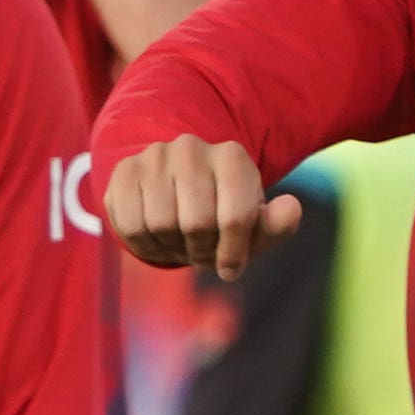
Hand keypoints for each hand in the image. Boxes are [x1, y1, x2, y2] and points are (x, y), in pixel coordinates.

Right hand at [104, 133, 297, 277]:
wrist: (175, 193)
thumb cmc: (222, 216)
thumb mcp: (254, 226)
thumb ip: (277, 223)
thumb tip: (290, 207)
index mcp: (232, 157)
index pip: (235, 216)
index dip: (233, 253)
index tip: (231, 266)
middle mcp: (191, 148)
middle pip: (196, 223)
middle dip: (200, 251)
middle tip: (201, 253)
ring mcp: (154, 158)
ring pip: (160, 224)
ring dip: (171, 249)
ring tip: (179, 244)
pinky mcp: (124, 172)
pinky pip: (130, 225)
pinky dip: (144, 246)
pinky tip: (156, 239)